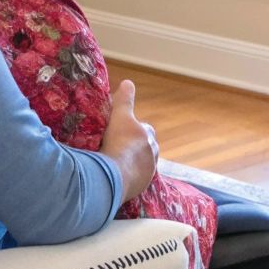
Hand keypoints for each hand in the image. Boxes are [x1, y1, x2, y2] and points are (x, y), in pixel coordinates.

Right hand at [97, 79, 157, 202]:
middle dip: (133, 148)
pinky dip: (128, 176)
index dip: (133, 129)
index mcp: (149, 136)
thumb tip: (128, 82)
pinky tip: (116, 176)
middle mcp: (153, 154)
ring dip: (131, 163)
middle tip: (116, 148)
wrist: (115, 175)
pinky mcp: (141, 186)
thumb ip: (124, 100)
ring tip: (115, 163)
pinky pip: (135, 179)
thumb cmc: (118, 143)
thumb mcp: (119, 116)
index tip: (121, 132)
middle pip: (143, 148)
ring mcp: (148, 172)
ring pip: (140, 164)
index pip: (144, 129)